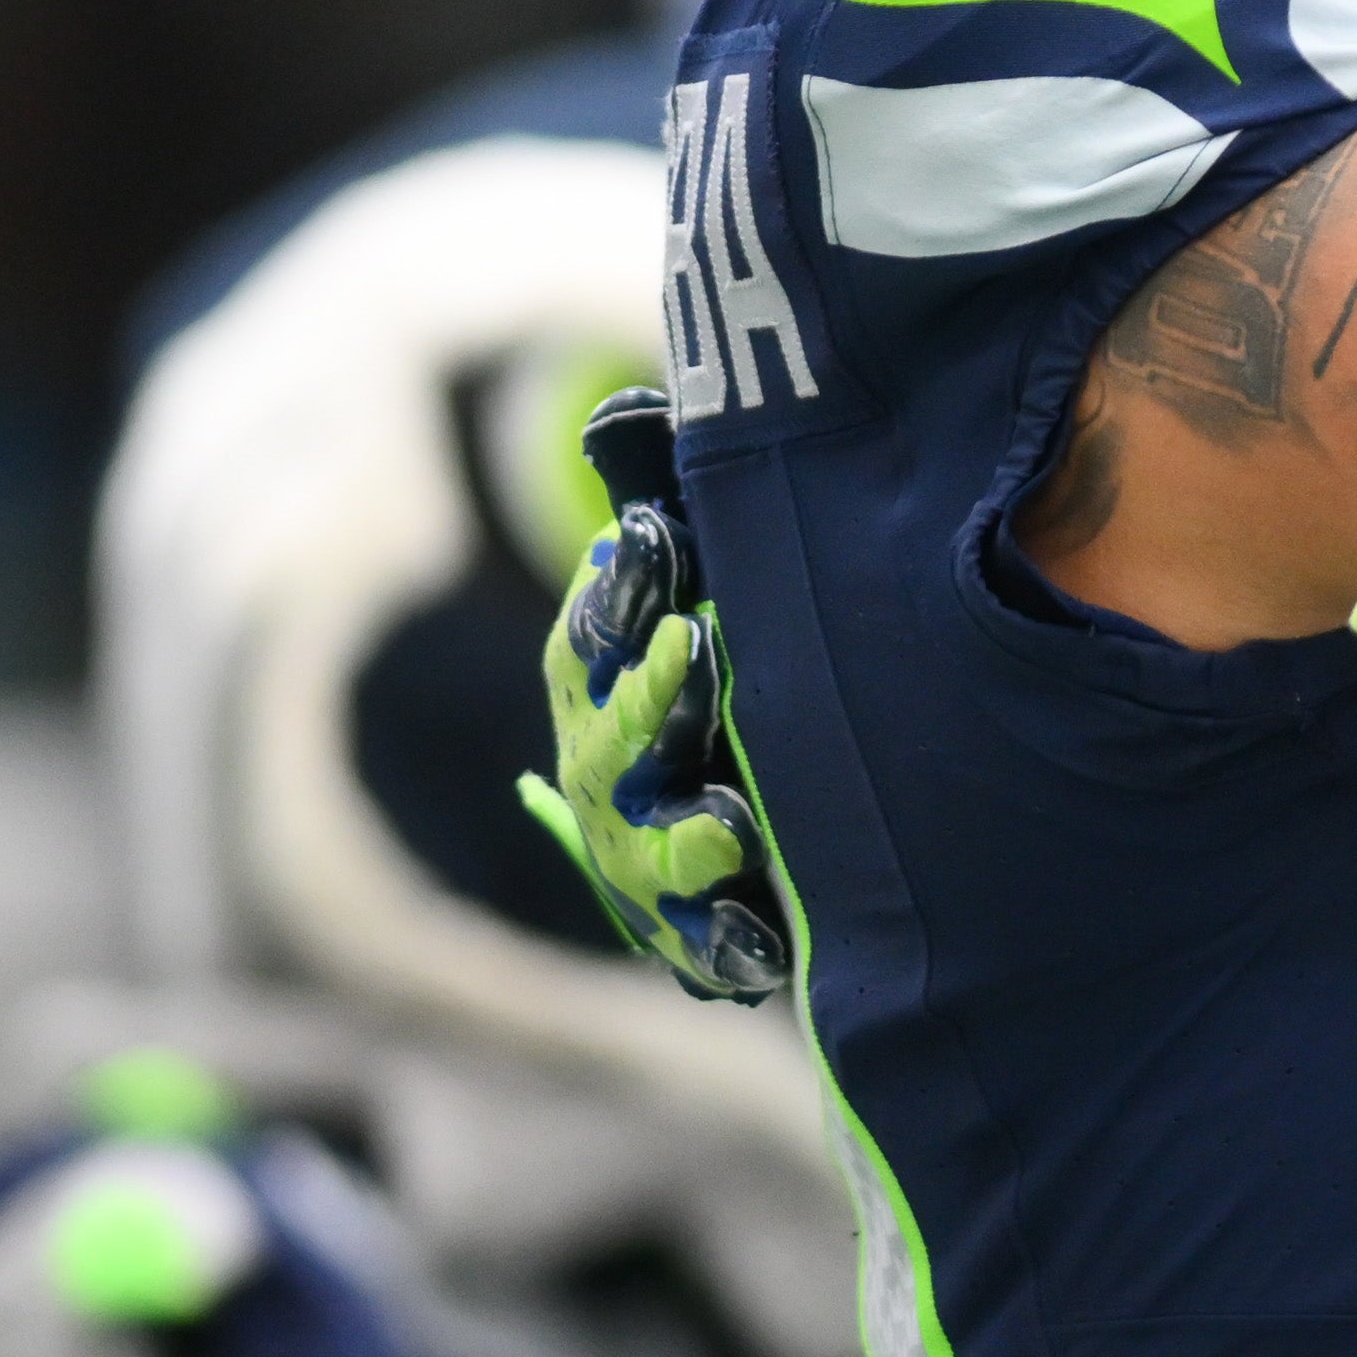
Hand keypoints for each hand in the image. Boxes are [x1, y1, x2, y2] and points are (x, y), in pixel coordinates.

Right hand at [519, 387, 795, 1003]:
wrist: (761, 819)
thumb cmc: (722, 668)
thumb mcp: (706, 586)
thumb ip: (667, 513)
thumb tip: (625, 412)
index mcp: (596, 689)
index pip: (589, 640)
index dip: (618, 597)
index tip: (660, 543)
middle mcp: (607, 775)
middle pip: (611, 744)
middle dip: (646, 700)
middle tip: (694, 644)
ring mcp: (643, 858)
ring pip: (649, 854)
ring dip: (684, 842)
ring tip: (728, 829)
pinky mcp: (697, 930)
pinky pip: (705, 944)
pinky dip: (729, 944)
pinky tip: (767, 942)